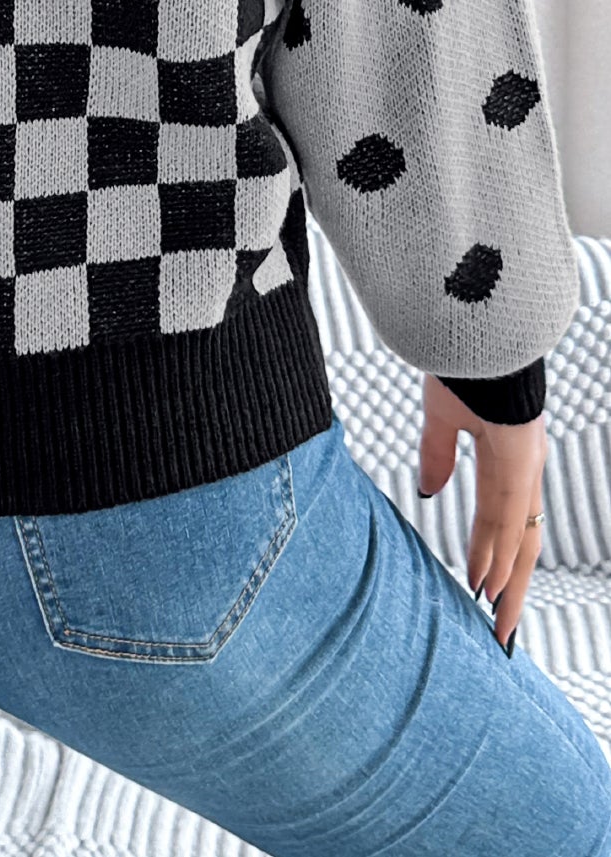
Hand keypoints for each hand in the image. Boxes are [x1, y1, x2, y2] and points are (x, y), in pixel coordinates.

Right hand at [420, 374, 547, 651]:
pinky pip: (505, 514)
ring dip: (507, 582)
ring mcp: (524, 464)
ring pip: (519, 537)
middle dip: (512, 590)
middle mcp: (523, 468)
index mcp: (509, 458)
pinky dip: (496, 550)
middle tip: (503, 635)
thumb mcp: (443, 414)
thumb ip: (438, 453)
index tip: (487, 595)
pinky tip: (487, 581)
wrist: (474, 317)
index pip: (508, 524)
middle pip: (522, 542)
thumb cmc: (461, 357)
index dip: (498, 560)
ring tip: (498, 622)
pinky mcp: (516, 455)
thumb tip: (429, 490)